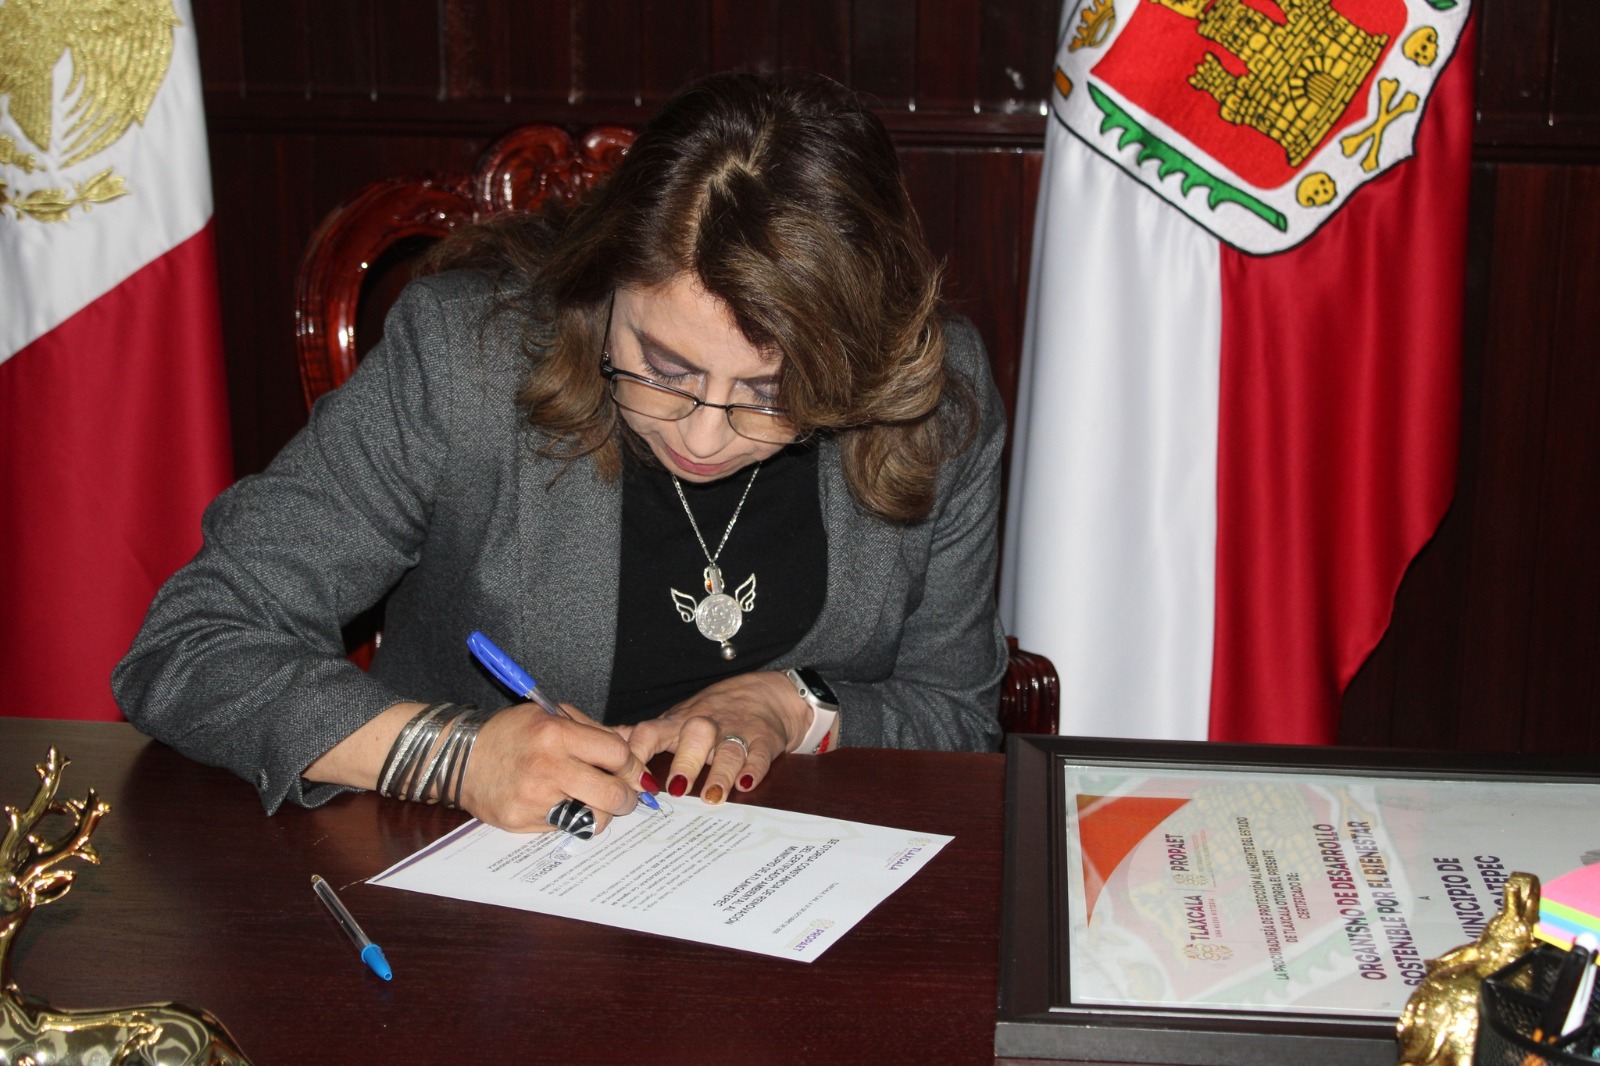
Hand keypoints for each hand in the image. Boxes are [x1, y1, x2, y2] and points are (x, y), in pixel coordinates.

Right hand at [461, 701, 655, 832]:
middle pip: (613, 793)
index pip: (617, 754)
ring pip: (595, 818)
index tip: (632, 770)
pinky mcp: (523, 821)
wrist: (462, 757)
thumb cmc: (511, 733)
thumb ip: (593, 731)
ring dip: (602, 812)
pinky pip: (566, 827)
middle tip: (625, 795)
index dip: (632, 764)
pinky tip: (562, 805)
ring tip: (592, 801)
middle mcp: (547, 766)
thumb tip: (634, 744)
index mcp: (556, 733)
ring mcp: (535, 798)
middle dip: (627, 797)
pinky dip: (572, 819)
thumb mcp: (552, 716)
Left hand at [622, 671, 810, 804]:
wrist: (765, 696)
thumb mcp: (674, 721)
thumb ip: (644, 737)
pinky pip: (760, 754)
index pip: (650, 732)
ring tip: (712, 796)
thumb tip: (605, 744)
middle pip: (694, 735)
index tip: (630, 782)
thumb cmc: (711, 714)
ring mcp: (736, 732)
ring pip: (728, 748)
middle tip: (676, 789)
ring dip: (720, 772)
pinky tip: (746, 783)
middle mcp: (706, 726)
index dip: (637, 754)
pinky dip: (754, 769)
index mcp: (677, 724)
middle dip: (685, 762)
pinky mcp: (764, 740)